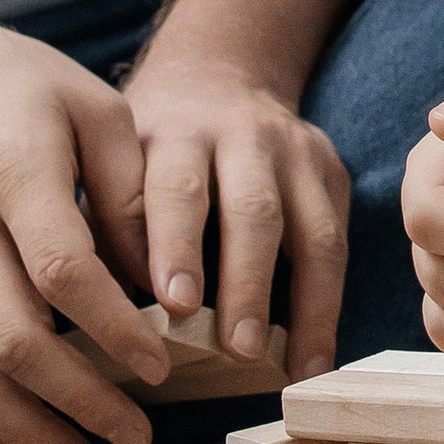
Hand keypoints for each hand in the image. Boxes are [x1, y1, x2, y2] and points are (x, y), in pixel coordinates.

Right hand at [0, 0, 178, 443]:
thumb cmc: (21, 88)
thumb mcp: (94, 107)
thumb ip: (133, 192)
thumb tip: (164, 285)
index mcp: (13, 175)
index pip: (60, 270)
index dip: (112, 328)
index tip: (162, 366)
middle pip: (11, 339)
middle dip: (80, 400)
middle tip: (139, 433)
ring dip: (25, 432)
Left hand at [123, 54, 350, 380]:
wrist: (216, 76)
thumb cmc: (150, 149)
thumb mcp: (118, 165)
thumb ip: (114, 231)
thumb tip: (106, 321)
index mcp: (176, 135)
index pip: (177, 190)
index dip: (177, 247)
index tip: (173, 304)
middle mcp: (243, 137)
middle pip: (253, 211)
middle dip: (247, 282)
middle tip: (239, 349)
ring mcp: (297, 153)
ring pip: (311, 231)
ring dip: (305, 304)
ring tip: (295, 367)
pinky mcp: (331, 172)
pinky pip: (338, 245)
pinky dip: (330, 306)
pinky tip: (316, 357)